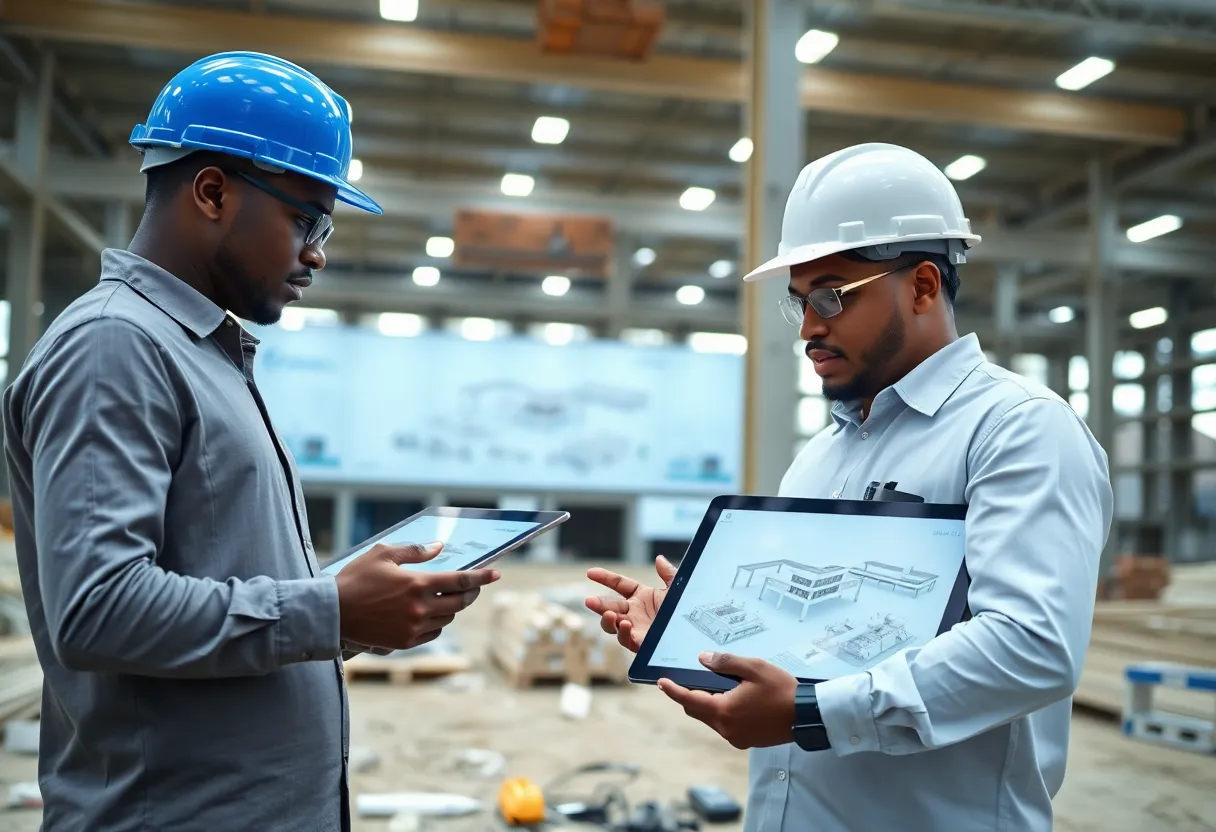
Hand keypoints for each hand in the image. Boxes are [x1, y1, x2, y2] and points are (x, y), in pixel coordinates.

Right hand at [335, 542, 499, 650]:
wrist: (332, 613)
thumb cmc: (356, 579)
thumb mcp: (383, 554)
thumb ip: (415, 551)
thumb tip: (439, 548)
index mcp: (418, 584)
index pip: (461, 581)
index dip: (482, 577)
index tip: (496, 573)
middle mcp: (420, 609)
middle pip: (460, 602)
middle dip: (470, 593)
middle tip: (470, 586)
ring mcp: (413, 628)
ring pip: (447, 618)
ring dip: (451, 607)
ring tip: (442, 597)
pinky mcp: (405, 642)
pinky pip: (433, 632)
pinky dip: (436, 622)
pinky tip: (428, 614)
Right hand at [585, 555, 677, 652]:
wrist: (697, 631)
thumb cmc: (686, 610)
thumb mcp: (678, 589)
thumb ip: (668, 574)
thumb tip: (659, 559)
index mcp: (641, 596)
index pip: (618, 585)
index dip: (605, 578)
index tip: (590, 573)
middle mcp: (634, 612)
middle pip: (610, 606)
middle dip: (598, 604)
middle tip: (590, 601)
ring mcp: (635, 628)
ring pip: (612, 625)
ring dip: (606, 620)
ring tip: (608, 614)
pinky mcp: (640, 643)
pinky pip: (626, 639)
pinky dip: (623, 632)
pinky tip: (625, 624)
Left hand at [657, 652, 797, 749]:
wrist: (807, 715)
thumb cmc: (782, 690)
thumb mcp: (754, 668)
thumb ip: (726, 663)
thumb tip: (703, 659)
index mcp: (724, 711)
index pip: (689, 700)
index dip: (673, 690)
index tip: (661, 682)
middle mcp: (726, 729)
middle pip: (697, 711)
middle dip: (691, 695)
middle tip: (693, 677)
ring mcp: (736, 738)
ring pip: (711, 719)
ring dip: (708, 703)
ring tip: (721, 685)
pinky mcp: (746, 741)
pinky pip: (725, 726)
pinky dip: (723, 712)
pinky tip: (735, 698)